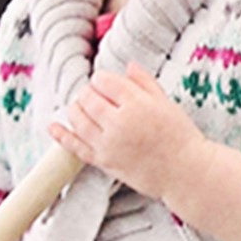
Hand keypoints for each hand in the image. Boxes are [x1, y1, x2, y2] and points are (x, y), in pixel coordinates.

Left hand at [48, 69, 211, 203]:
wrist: (186, 173)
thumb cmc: (181, 138)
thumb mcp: (167, 103)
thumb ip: (145, 83)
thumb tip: (128, 66)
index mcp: (136, 104)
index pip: (103, 80)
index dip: (103, 80)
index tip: (109, 85)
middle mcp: (118, 122)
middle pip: (87, 97)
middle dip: (89, 93)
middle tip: (98, 97)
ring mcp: (108, 143)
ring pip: (78, 118)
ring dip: (76, 109)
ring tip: (85, 109)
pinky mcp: (104, 161)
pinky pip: (76, 147)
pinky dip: (62, 135)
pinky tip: (54, 127)